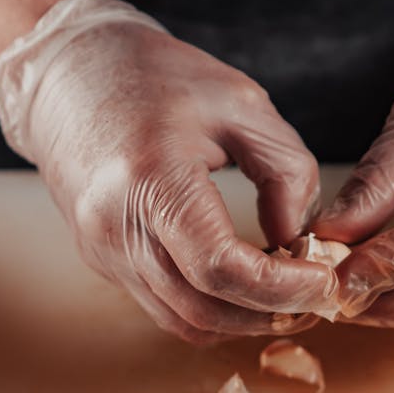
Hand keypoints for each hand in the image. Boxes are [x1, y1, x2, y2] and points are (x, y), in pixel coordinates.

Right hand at [0, 0, 335, 343]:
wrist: (68, 72)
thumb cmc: (156, 75)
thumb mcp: (241, 103)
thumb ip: (284, 171)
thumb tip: (299, 240)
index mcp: (150, 177)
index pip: (219, 268)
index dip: (281, 288)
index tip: (325, 279)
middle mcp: (116, 225)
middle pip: (203, 308)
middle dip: (271, 313)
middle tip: (320, 294)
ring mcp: (102, 249)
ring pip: (183, 320)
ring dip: (242, 319)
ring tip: (291, 293)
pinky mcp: (101, 258)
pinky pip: (163, 304)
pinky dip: (212, 305)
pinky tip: (247, 281)